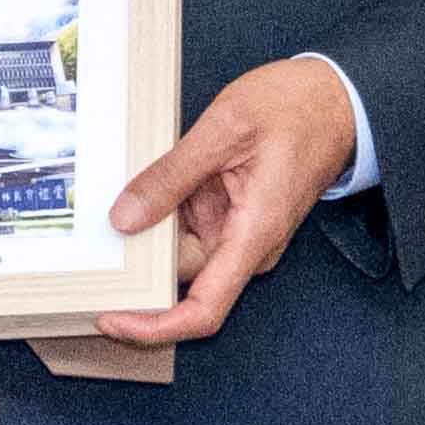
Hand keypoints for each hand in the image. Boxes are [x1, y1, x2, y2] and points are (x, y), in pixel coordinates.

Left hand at [89, 56, 361, 347]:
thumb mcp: (224, 128)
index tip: (111, 320)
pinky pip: (187, 228)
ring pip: (178, 251)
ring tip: (116, 196)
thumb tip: (124, 218)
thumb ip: (172, 175)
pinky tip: (141, 188)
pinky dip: (161, 214)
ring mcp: (240, 232)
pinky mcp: (232, 216)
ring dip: (147, 232)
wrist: (334, 98)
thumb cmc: (294, 108)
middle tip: (90, 240)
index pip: (204, 309)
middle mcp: (248, 245)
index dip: (154, 326)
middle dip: (136, 263)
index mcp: (254, 233)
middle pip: (179, 276)